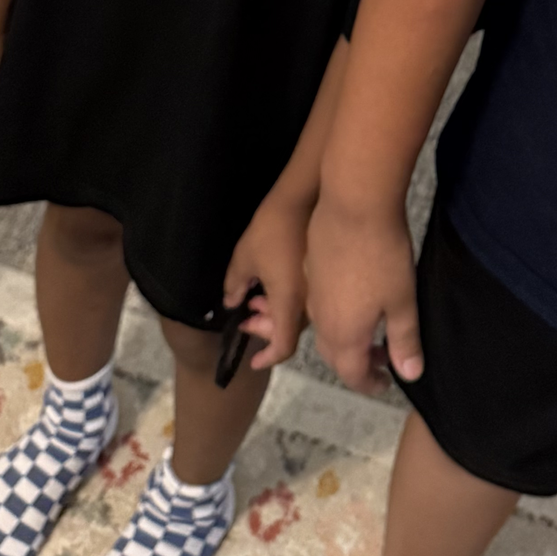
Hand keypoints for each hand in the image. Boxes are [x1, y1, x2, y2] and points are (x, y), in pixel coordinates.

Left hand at [223, 193, 310, 371]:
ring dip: (274, 315)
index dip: (268, 357)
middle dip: (264, 331)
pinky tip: (272, 283)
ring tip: (255, 299)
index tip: (253, 359)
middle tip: (246, 319)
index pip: (283, 346)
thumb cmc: (272, 230)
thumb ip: (235, 286)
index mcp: (290, 303)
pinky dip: (285, 301)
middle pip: (289, 332)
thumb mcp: (244, 258)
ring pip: (297, 316)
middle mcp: (308, 302)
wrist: (306, 196)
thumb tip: (233, 302)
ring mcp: (319, 289)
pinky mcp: (323, 274)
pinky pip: (304, 300)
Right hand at [306, 193, 419, 396]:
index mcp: (344, 335)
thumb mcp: (403, 301)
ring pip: (325, 332)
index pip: (353, 375)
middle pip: (335, 357)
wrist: (353, 205)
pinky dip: (337, 316)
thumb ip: (404, 341)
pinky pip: (320, 308)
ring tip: (372, 329)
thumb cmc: (383, 256)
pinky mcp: (311, 272)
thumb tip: (410, 375)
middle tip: (383, 358)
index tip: (386, 383)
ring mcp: (313, 296)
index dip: (370, 384)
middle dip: (357, 364)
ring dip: (347, 340)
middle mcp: (321, 321)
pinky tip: (356, 298)